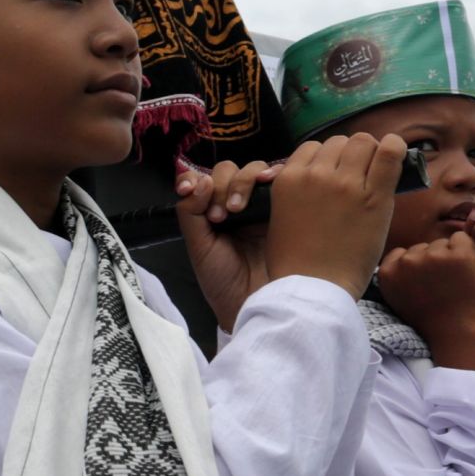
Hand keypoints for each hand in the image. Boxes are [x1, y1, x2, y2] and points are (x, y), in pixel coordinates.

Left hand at [176, 158, 279, 330]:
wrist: (255, 304)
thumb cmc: (223, 280)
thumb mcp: (199, 247)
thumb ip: (191, 213)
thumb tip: (200, 181)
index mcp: (214, 210)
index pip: (206, 179)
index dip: (196, 177)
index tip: (187, 189)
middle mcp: (238, 203)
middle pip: (230, 171)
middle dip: (221, 185)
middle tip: (219, 216)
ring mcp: (264, 205)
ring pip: (255, 171)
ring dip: (243, 181)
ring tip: (237, 208)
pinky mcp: (287, 210)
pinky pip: (282, 182)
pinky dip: (274, 174)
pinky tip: (269, 181)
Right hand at [264, 132, 405, 300]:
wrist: (315, 288)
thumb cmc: (298, 261)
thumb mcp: (282, 216)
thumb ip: (298, 192)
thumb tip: (319, 177)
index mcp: (288, 178)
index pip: (312, 148)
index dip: (327, 159)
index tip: (336, 174)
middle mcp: (315, 174)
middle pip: (339, 142)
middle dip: (349, 155)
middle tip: (359, 176)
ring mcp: (345, 184)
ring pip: (362, 142)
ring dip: (371, 153)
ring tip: (377, 172)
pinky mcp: (373, 197)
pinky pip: (389, 154)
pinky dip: (395, 148)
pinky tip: (397, 152)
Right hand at [378, 231, 474, 369]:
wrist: (459, 333)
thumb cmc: (431, 319)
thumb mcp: (399, 297)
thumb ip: (397, 274)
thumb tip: (403, 256)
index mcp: (389, 272)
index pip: (401, 253)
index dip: (415, 266)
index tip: (424, 282)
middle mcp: (407, 261)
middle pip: (422, 247)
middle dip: (431, 260)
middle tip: (441, 284)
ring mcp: (433, 256)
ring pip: (441, 243)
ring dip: (448, 256)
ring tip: (455, 280)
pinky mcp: (459, 255)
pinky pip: (461, 238)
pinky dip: (466, 250)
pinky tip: (466, 268)